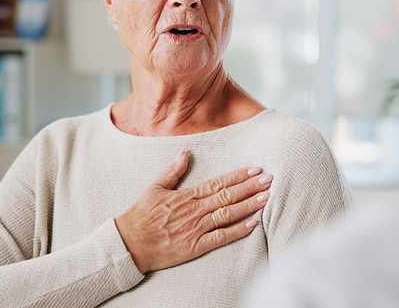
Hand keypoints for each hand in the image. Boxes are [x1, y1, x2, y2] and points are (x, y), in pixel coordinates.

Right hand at [114, 150, 271, 273]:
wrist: (129, 244)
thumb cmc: (140, 216)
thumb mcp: (154, 188)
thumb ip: (172, 171)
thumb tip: (185, 153)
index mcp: (187, 196)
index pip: (218, 182)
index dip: (238, 176)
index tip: (255, 169)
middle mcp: (195, 210)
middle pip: (228, 196)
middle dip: (250, 187)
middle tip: (269, 179)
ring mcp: (196, 228)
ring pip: (228, 214)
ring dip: (248, 205)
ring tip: (266, 197)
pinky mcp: (195, 246)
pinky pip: (220, 238)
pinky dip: (237, 231)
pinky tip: (252, 224)